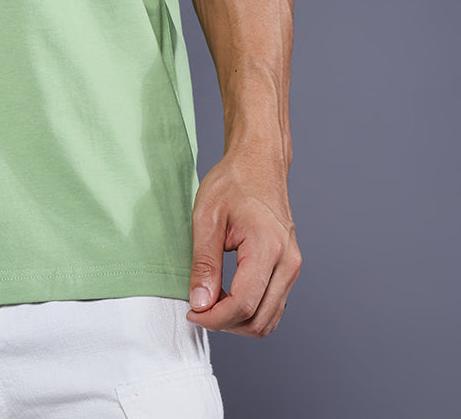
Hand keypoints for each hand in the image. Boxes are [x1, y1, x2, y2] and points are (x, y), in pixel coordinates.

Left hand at [186, 148, 301, 336]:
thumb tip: (200, 303)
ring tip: (211, 300)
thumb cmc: (233, 182)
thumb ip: (203, 263)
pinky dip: (251, 311)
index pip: (244, 304)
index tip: (192, 312)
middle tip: (197, 306)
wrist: (259, 162)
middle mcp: (288, 262)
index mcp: (268, 248)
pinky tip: (228, 295)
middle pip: (259, 319)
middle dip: (225, 323)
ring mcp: (293, 266)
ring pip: (269, 319)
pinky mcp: (290, 268)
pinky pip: (274, 305)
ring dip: (238, 321)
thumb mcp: (206, 217)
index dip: (214, 318)